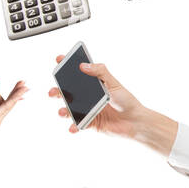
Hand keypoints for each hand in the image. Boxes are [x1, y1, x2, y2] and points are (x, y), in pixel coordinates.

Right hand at [48, 56, 177, 153]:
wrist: (135, 122)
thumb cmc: (127, 101)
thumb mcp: (114, 83)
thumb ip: (100, 72)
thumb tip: (83, 65)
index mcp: (93, 85)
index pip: (77, 74)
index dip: (67, 66)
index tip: (59, 60)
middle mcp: (87, 97)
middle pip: (67, 92)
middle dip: (57, 92)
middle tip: (53, 92)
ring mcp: (87, 110)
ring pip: (69, 109)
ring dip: (63, 111)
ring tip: (62, 112)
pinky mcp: (89, 122)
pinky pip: (78, 124)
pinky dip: (73, 127)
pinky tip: (73, 127)